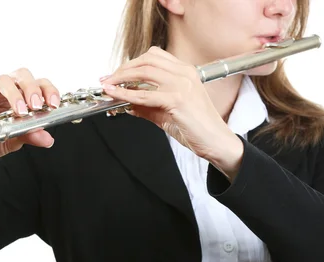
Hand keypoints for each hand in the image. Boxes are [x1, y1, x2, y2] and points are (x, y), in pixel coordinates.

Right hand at [0, 68, 59, 168]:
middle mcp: (3, 88)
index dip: (48, 90)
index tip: (54, 104)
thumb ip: (29, 136)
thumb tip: (48, 139)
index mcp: (19, 95)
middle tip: (36, 106)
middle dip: (32, 88)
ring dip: (13, 94)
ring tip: (19, 111)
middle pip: (21, 75)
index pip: (38, 84)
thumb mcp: (11, 140)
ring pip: (1, 80)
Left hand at [99, 46, 243, 177]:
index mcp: (185, 72)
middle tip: (107, 80)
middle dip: (122, 69)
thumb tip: (127, 104)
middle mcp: (184, 74)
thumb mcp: (167, 113)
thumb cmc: (197, 128)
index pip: (154, 56)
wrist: (216, 142)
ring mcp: (182, 85)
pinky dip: (126, 95)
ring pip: (144, 73)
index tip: (116, 73)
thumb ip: (147, 106)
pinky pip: (144, 95)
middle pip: (146, 60)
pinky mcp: (178, 100)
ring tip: (108, 87)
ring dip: (121, 79)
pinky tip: (116, 97)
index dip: (131, 63)